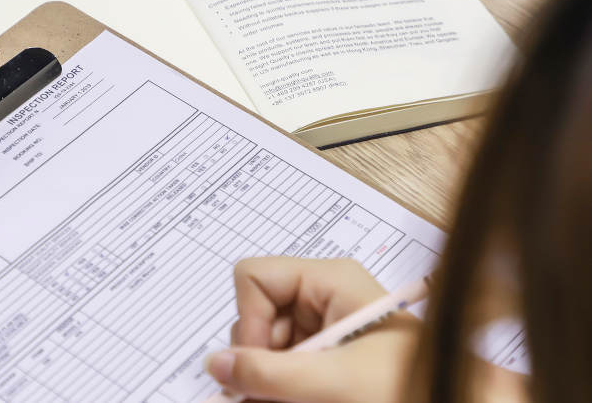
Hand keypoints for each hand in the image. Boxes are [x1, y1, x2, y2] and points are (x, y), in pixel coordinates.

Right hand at [205, 257, 420, 402]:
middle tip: (277, 393)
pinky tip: (296, 400)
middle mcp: (321, 296)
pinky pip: (283, 366)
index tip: (263, 361)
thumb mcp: (334, 380)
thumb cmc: (408, 387)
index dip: (249, 318)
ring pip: (265, 346)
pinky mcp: (325, 356)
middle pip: (256, 314)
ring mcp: (322, 327)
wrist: (452, 401)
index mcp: (328, 280)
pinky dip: (280, 389)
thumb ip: (269, 374)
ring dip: (269, 379)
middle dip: (259, 357)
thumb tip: (214, 364)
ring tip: (297, 399)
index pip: (255, 276)